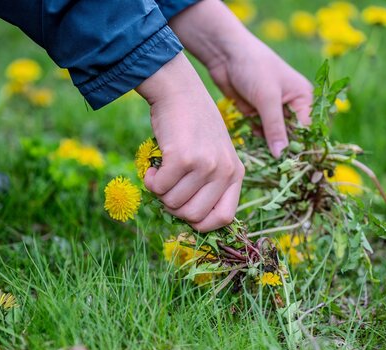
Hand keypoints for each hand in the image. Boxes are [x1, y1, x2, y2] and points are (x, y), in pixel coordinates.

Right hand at [136, 53, 244, 231]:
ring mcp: (205, 165)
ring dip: (160, 191)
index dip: (202, 223)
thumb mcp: (214, 153)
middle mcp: (224, 171)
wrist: (179, 90)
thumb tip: (192, 220)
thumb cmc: (193, 125)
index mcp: (236, 172)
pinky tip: (152, 166)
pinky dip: (150, 181)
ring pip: (173, 204)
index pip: (225, 218)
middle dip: (174, 208)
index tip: (185, 212)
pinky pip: (158, 188)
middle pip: (194, 217)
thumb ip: (211, 183)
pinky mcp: (183, 158)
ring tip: (161, 171)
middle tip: (167, 188)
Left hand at [170, 0, 312, 156]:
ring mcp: (271, 111)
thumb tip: (281, 155)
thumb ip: (275, 127)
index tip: (295, 168)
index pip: (307, 130)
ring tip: (267, 169)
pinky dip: (257, 142)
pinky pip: (259, 134)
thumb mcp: (267, 98)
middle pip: (292, 136)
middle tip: (280, 173)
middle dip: (285, 152)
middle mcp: (290, 106)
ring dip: (269, 149)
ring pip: (275, 137)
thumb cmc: (253, 67)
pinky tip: (255, 155)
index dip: (301, 149)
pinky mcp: (255, 114)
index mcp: (302, 98)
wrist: (225, 53)